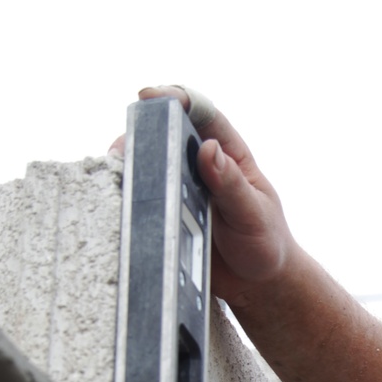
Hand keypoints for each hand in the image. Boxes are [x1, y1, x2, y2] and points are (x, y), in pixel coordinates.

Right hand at [111, 87, 299, 311]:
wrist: (257, 285)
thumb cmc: (265, 244)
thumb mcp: (254, 214)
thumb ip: (231, 185)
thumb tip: (207, 149)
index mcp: (229, 155)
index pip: (203, 115)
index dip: (178, 98)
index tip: (152, 96)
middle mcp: (200, 166)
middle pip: (164, 133)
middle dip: (140, 131)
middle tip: (123, 145)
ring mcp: (180, 189)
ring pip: (146, 164)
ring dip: (127, 163)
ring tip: (115, 173)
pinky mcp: (165, 214)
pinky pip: (141, 199)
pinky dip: (125, 196)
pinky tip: (116, 201)